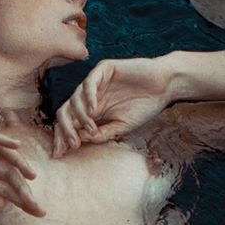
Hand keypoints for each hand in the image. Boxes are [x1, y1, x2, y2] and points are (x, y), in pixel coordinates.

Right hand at [0, 125, 43, 215]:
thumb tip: (2, 204)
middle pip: (6, 174)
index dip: (22, 200)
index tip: (39, 212)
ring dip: (17, 163)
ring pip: (0, 154)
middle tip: (37, 202)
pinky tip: (13, 145)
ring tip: (30, 175)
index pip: (4, 190)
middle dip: (23, 188)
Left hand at [52, 57, 174, 158]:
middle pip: (65, 111)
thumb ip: (102, 133)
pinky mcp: (103, 70)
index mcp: (92, 111)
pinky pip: (88, 83)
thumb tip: (79, 140)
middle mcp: (89, 97)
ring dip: (79, 116)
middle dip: (64, 129)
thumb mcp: (121, 127)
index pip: (69, 123)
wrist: (164, 86)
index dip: (62, 137)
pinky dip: (88, 97)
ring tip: (90, 128)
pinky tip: (93, 110)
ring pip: (74, 98)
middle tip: (71, 144)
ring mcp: (95, 83)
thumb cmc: (144, 107)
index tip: (60, 154)